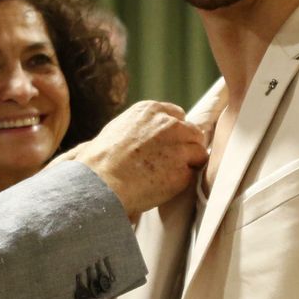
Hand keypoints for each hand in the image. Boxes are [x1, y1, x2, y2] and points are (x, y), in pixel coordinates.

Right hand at [69, 101, 205, 217]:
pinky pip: (192, 175)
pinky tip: (163, 187)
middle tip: (170, 163)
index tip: (167, 145)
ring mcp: (179, 146)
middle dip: (185, 147)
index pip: (177, 116)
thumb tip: (146, 136)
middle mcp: (168, 124)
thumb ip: (140, 127)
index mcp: (150, 110)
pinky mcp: (183, 169)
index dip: (175, 133)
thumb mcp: (118, 129)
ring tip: (166, 176)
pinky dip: (181, 182)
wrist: (100, 182)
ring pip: (198, 152)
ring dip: (188, 164)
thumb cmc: (100, 161)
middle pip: (193, 132)